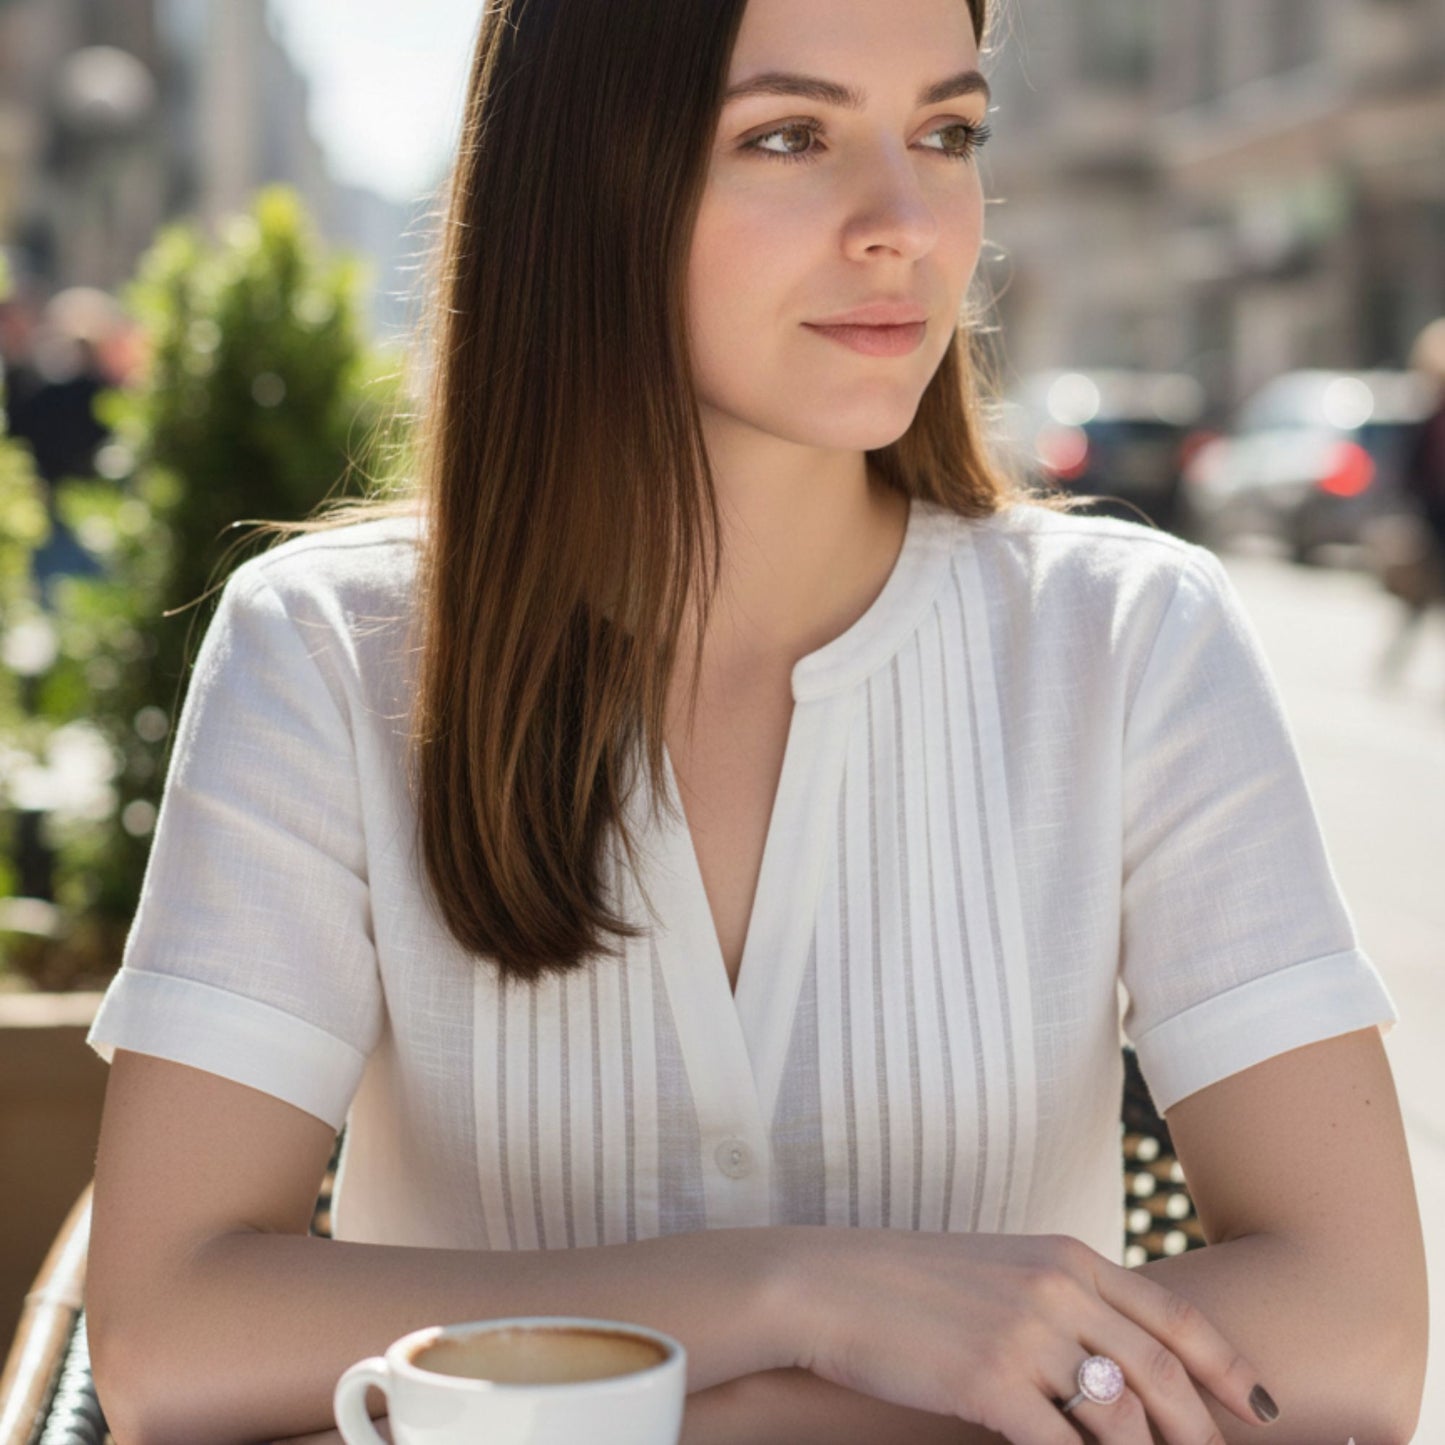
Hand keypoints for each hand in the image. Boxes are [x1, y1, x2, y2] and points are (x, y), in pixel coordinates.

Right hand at [784, 1229, 1274, 1442]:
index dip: (1226, 1365)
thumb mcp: (1000, 1269)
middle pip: (1161, 1370)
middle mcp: (1057, 1287)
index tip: (1261, 1406)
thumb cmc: (910, 1284)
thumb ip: (1063, 1297)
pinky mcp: (990, 1381)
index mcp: (1065, 1255)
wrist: (830, 1285)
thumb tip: (1115, 1351)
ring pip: (1122, 1415)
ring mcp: (1025, 1333)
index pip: (1171, 1316)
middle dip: (1203, 1430)